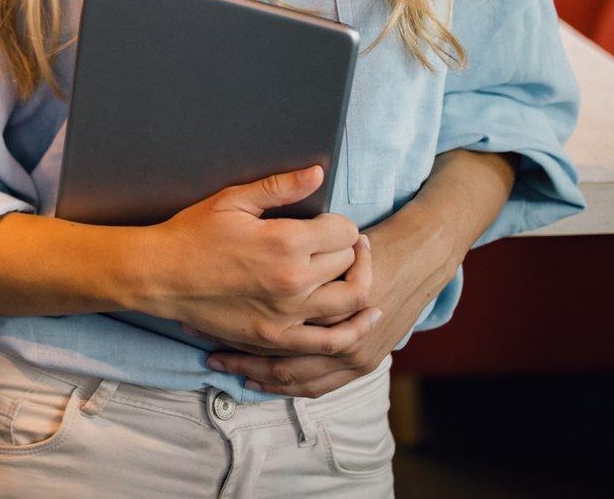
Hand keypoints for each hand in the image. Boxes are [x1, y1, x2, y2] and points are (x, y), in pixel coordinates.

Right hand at [137, 165, 379, 357]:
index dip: (338, 223)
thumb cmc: (193, 233)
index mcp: (285, 242)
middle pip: (349, 262)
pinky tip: (365, 315)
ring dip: (360, 283)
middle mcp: (294, 280)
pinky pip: (331, 339)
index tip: (325, 222)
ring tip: (355, 270)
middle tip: (336, 241)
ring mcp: (288, 313)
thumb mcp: (233, 200)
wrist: (161, 276)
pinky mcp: (278, 336)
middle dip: (348, 248)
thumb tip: (318, 173)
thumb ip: (280, 187)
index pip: (344, 231)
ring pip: (351, 301)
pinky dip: (355, 329)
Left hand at [208, 217, 445, 397]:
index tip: (194, 312)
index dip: (225, 317)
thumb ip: (289, 227)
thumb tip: (243, 235)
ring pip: (288, 375)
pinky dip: (283, 386)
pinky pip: (313, 385)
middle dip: (232, 348)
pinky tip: (255, 379)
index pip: (263, 318)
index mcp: (323, 297)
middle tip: (198, 340)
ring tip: (216, 360)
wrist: (420, 258)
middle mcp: (336, 333)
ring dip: (251, 370)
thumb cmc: (370, 246)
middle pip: (272, 352)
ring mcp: (350, 354)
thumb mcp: (316, 234)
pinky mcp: (360, 364)